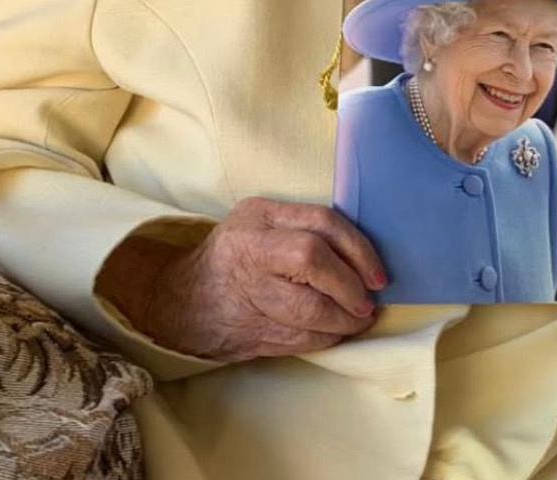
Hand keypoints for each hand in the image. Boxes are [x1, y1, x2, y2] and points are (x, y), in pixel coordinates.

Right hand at [99, 197, 387, 360]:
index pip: (321, 222)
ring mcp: (245, 292)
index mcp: (260, 216)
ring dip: (343, 320)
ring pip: (307, 309)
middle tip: (367, 302)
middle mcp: (250, 249)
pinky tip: (337, 333)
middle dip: (350, 287)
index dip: (359, 249)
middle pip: (313, 261)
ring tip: (359, 320)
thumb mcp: (263, 223)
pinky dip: (325, 339)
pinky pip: (298, 340)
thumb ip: (303, 228)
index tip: (378, 274)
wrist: (179, 300)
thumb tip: (364, 256)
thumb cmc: (237, 255)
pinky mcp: (246, 330)